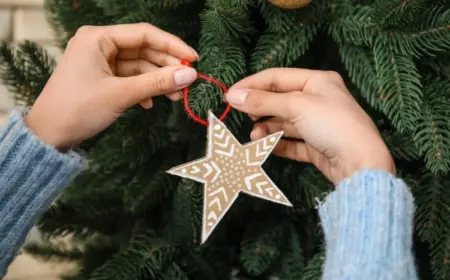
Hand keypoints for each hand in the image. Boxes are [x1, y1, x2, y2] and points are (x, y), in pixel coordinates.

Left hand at [25, 23, 198, 149]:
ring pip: (139, 66)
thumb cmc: (78, 109)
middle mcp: (99, 45)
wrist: (48, 135)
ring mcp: (101, 62)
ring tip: (176, 96)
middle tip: (188, 82)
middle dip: (167, 67)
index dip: (172, 46)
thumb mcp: (121, 94)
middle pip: (144, 50)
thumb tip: (191, 74)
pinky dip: (143, 89)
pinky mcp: (102, 78)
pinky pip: (130, 78)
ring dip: (158, 81)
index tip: (194, 59)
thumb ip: (158, 82)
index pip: (144, 34)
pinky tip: (151, 103)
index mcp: (98, 38)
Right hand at [225, 68, 394, 183]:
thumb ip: (263, 101)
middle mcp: (318, 100)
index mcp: (317, 81)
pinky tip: (265, 145)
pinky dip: (277, 143)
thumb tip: (233, 95)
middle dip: (260, 108)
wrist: (360, 163)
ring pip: (284, 122)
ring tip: (255, 135)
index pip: (277, 77)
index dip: (252, 84)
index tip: (229, 95)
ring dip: (267, 127)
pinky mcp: (317, 146)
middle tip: (241, 115)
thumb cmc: (332, 124)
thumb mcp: (296, 106)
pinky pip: (292, 142)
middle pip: (279, 100)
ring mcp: (317, 124)